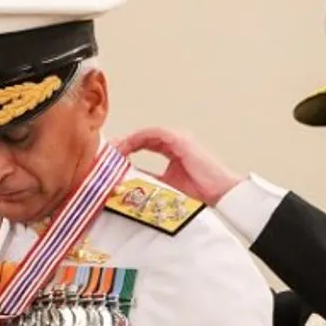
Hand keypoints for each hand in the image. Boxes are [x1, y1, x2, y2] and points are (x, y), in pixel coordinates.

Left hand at [112, 127, 244, 205]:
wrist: (220, 192)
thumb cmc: (199, 190)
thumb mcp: (165, 184)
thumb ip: (148, 178)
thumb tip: (128, 181)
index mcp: (173, 147)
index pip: (143, 143)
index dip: (126, 147)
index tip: (111, 155)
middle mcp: (174, 139)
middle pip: (142, 136)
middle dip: (123, 143)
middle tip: (105, 151)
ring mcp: (178, 138)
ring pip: (145, 134)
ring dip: (127, 141)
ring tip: (112, 150)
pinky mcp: (179, 140)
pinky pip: (153, 134)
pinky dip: (138, 139)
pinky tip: (126, 147)